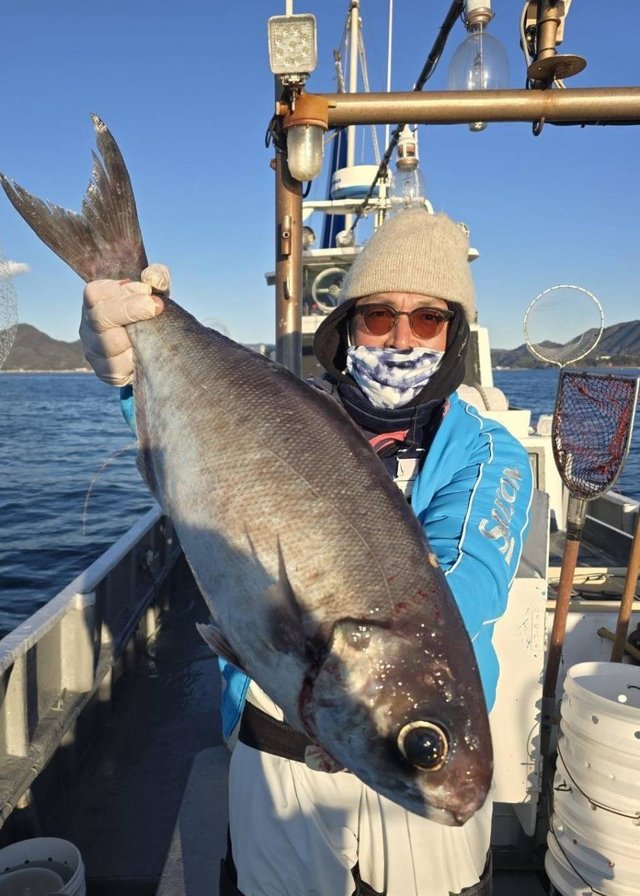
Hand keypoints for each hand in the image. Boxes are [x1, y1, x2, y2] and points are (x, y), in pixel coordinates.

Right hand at [79, 264, 169, 385]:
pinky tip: (148, 353)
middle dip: (130, 310)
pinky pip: (118, 369)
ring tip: (154, 333)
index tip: (148, 290)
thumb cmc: (149, 310)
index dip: (123, 292)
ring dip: (135, 338)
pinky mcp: (105, 372)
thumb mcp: (155, 291)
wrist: (152, 344)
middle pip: (99, 318)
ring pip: (108, 346)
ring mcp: (93, 350)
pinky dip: (135, 361)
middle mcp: (88, 325)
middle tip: (158, 306)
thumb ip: (157, 277)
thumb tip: (154, 280)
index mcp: (95, 300)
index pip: (96, 293)